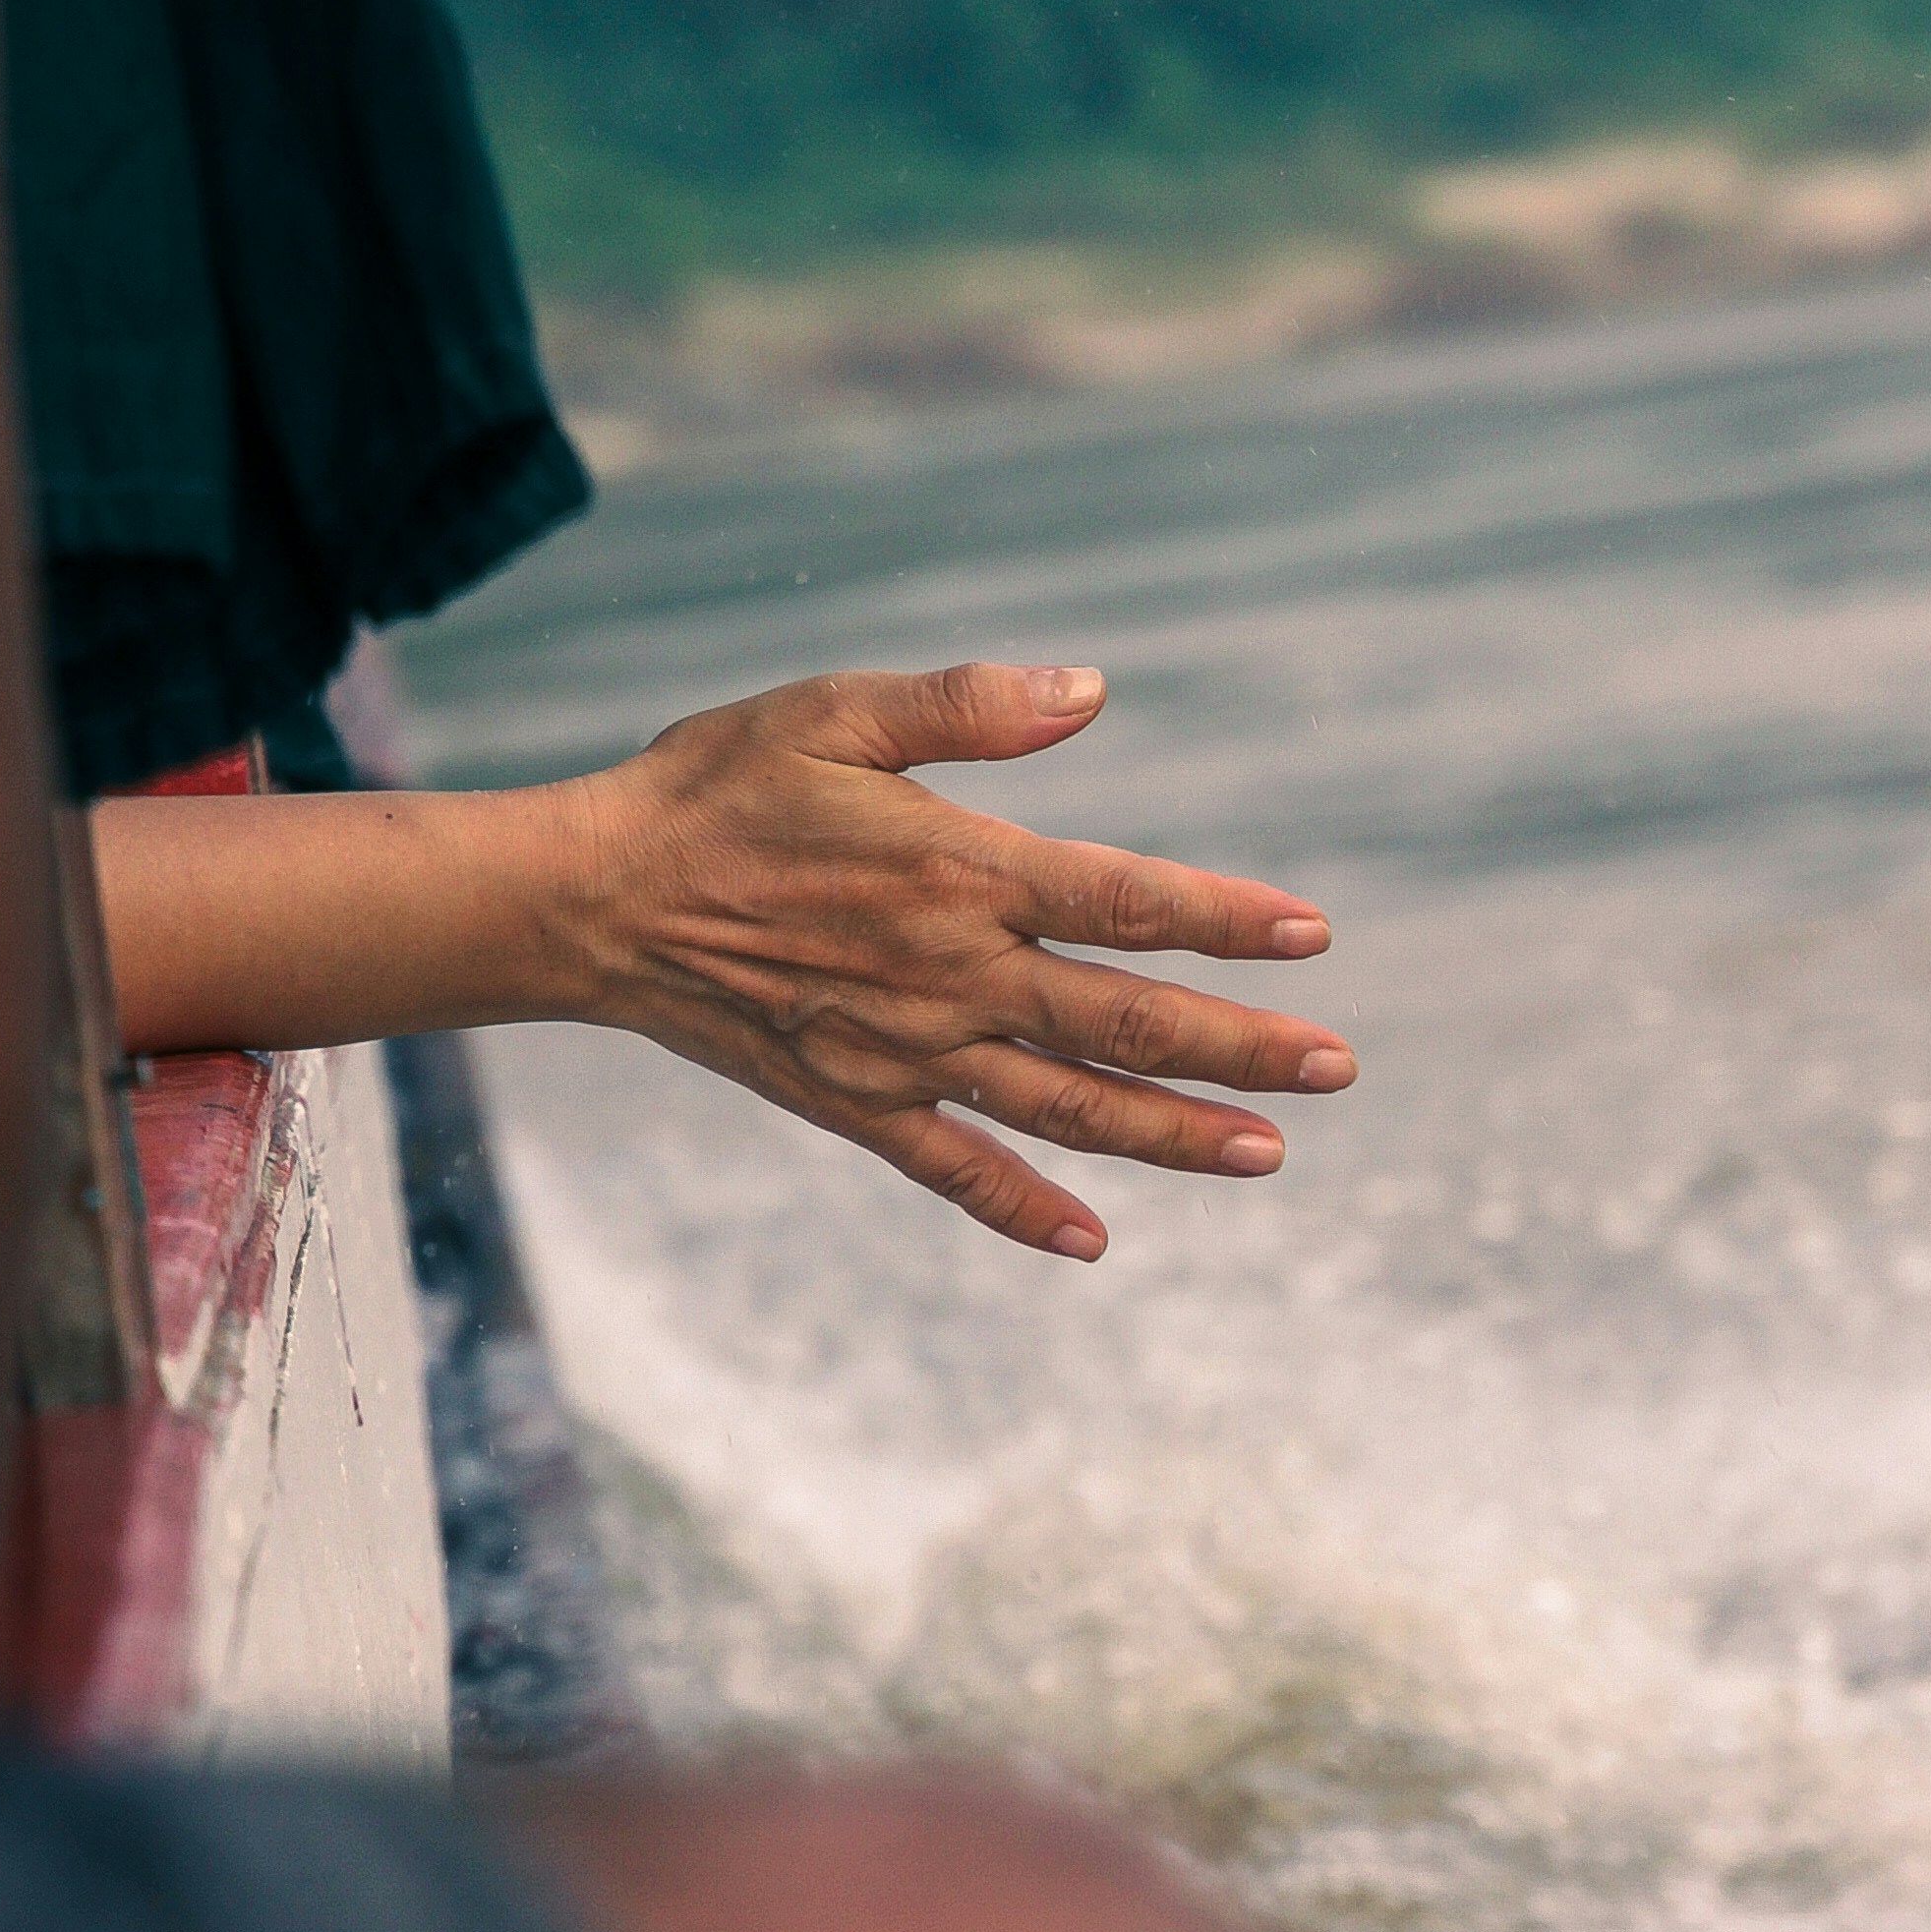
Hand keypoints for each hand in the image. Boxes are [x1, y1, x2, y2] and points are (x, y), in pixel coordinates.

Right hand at [555, 660, 1356, 1261]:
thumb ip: (969, 705)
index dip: (1227, 920)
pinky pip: (956, 1171)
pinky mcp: (855, 1103)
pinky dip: (1026, 1208)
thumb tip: (1093, 690)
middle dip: (1241, 1047)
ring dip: (1173, 1134)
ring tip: (1268, 1153)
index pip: (1128, 902)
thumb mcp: (835, 711)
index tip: (1313, 939)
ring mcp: (905, 1053)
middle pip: (1125, 1021)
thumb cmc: (715, 787)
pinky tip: (1093, 1241)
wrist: (593, 901)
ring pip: (1068, 1106)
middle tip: (1337, 1066)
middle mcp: (949, 976)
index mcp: (958, 871)